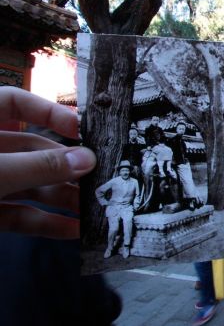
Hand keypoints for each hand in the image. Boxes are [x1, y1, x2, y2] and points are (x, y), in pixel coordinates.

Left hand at [0, 87, 95, 238]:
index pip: (14, 102)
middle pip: (32, 150)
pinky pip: (20, 215)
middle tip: (98, 178)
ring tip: (94, 209)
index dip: (48, 111)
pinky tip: (73, 230)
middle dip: (67, 167)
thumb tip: (86, 160)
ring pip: (30, 185)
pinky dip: (45, 223)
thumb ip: (39, 166)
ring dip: (63, 198)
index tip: (81, 129)